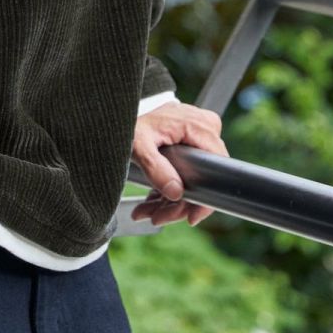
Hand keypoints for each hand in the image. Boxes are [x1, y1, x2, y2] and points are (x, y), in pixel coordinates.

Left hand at [130, 100, 227, 228]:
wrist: (116, 115)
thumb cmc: (125, 125)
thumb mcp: (138, 146)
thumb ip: (156, 168)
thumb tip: (176, 192)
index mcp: (196, 125)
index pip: (216, 168)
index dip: (204, 198)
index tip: (190, 217)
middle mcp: (201, 126)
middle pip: (203, 177)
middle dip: (180, 203)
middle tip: (158, 217)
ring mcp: (195, 132)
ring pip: (193, 177)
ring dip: (170, 200)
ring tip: (147, 211)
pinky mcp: (187, 138)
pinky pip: (185, 169)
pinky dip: (168, 186)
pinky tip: (151, 201)